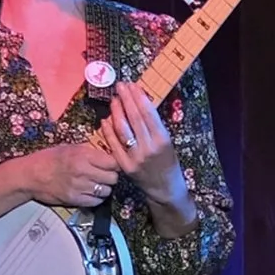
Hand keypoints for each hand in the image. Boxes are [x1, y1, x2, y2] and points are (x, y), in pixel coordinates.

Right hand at [20, 140, 121, 209]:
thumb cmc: (49, 159)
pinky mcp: (74, 199)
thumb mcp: (70, 148)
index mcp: (83, 156)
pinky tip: (91, 193)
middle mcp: (83, 171)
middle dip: (111, 177)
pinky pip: (96, 201)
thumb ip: (91, 151)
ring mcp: (79, 187)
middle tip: (104, 175)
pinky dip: (96, 198)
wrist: (30, 175)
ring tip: (97, 184)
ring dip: (104, 188)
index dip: (115, 164)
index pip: (113, 162)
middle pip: (112, 178)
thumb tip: (109, 151)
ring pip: (106, 191)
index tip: (111, 165)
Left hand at [105, 82, 186, 205]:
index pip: (148, 113)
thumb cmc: (169, 163)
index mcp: (162, 140)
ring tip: (114, 100)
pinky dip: (108, 130)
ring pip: (122, 129)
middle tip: (120, 86)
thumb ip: (154, 126)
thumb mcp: (167, 142)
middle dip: (126, 99)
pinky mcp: (124, 165)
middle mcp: (148, 148)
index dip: (138, 97)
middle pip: (134, 118)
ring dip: (116, 112)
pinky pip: (113, 144)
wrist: (166, 189)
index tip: (132, 85)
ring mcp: (135, 157)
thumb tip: (140, 104)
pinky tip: (106, 119)